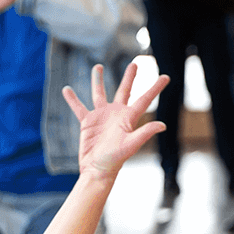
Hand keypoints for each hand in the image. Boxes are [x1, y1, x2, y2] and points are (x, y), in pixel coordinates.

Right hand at [59, 63, 165, 178]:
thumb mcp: (131, 145)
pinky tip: (66, 89)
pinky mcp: (87, 122)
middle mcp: (116, 114)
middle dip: (129, 77)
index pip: (145, 99)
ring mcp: (101, 116)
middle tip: (134, 64)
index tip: (166, 77)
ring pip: (99, 94)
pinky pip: (79, 107)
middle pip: (124, 90)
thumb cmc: (115, 159)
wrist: (97, 169)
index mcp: (129, 118)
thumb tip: (162, 125)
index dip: (156, 88)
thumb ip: (145, 132)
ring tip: (97, 66)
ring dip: (98, 80)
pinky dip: (72, 99)